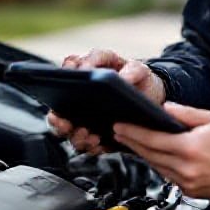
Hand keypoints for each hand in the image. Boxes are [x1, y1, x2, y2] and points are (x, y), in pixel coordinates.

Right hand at [46, 48, 165, 154]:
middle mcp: (79, 93)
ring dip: (73, 133)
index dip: (68, 71)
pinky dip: (88, 144)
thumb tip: (123, 79)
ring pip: (66, 128)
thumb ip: (133, 70)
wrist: (152, 101)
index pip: (70, 65)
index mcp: (88, 69)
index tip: (76, 77)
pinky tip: (97, 141)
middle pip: (57, 103)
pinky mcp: (91, 133)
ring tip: (86, 133)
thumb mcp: (140, 70)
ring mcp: (82, 116)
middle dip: (57, 116)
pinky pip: (83, 142)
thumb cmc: (140, 80)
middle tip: (65, 120)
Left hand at [112, 102, 209, 198]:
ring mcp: (188, 183)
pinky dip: (161, 167)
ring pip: (158, 168)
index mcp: (189, 148)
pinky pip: (169, 179)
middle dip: (132, 143)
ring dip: (144, 156)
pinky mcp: (191, 192)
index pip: (152, 140)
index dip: (132, 133)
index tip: (119, 127)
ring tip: (133, 144)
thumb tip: (165, 108)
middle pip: (150, 155)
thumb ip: (185, 113)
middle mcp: (187, 168)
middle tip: (119, 133)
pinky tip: (156, 158)